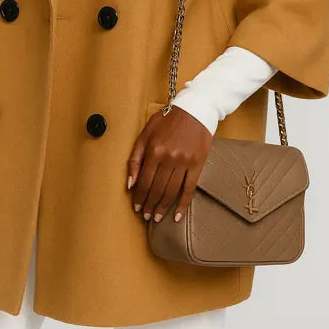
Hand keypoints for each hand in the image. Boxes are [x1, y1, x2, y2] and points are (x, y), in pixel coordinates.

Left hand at [126, 105, 212, 223]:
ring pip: (171, 191)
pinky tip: (177, 215)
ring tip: (157, 217)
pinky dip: (183, 204)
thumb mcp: (145, 134)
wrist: (194, 111)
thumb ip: (135, 158)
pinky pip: (189, 188)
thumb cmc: (167, 120)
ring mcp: (185, 162)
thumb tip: (130, 183)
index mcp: (154, 150)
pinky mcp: (197, 165)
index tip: (136, 207)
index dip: (139, 197)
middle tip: (146, 216)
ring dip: (163, 207)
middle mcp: (169, 158)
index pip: (144, 181)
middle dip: (149, 205)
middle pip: (157, 189)